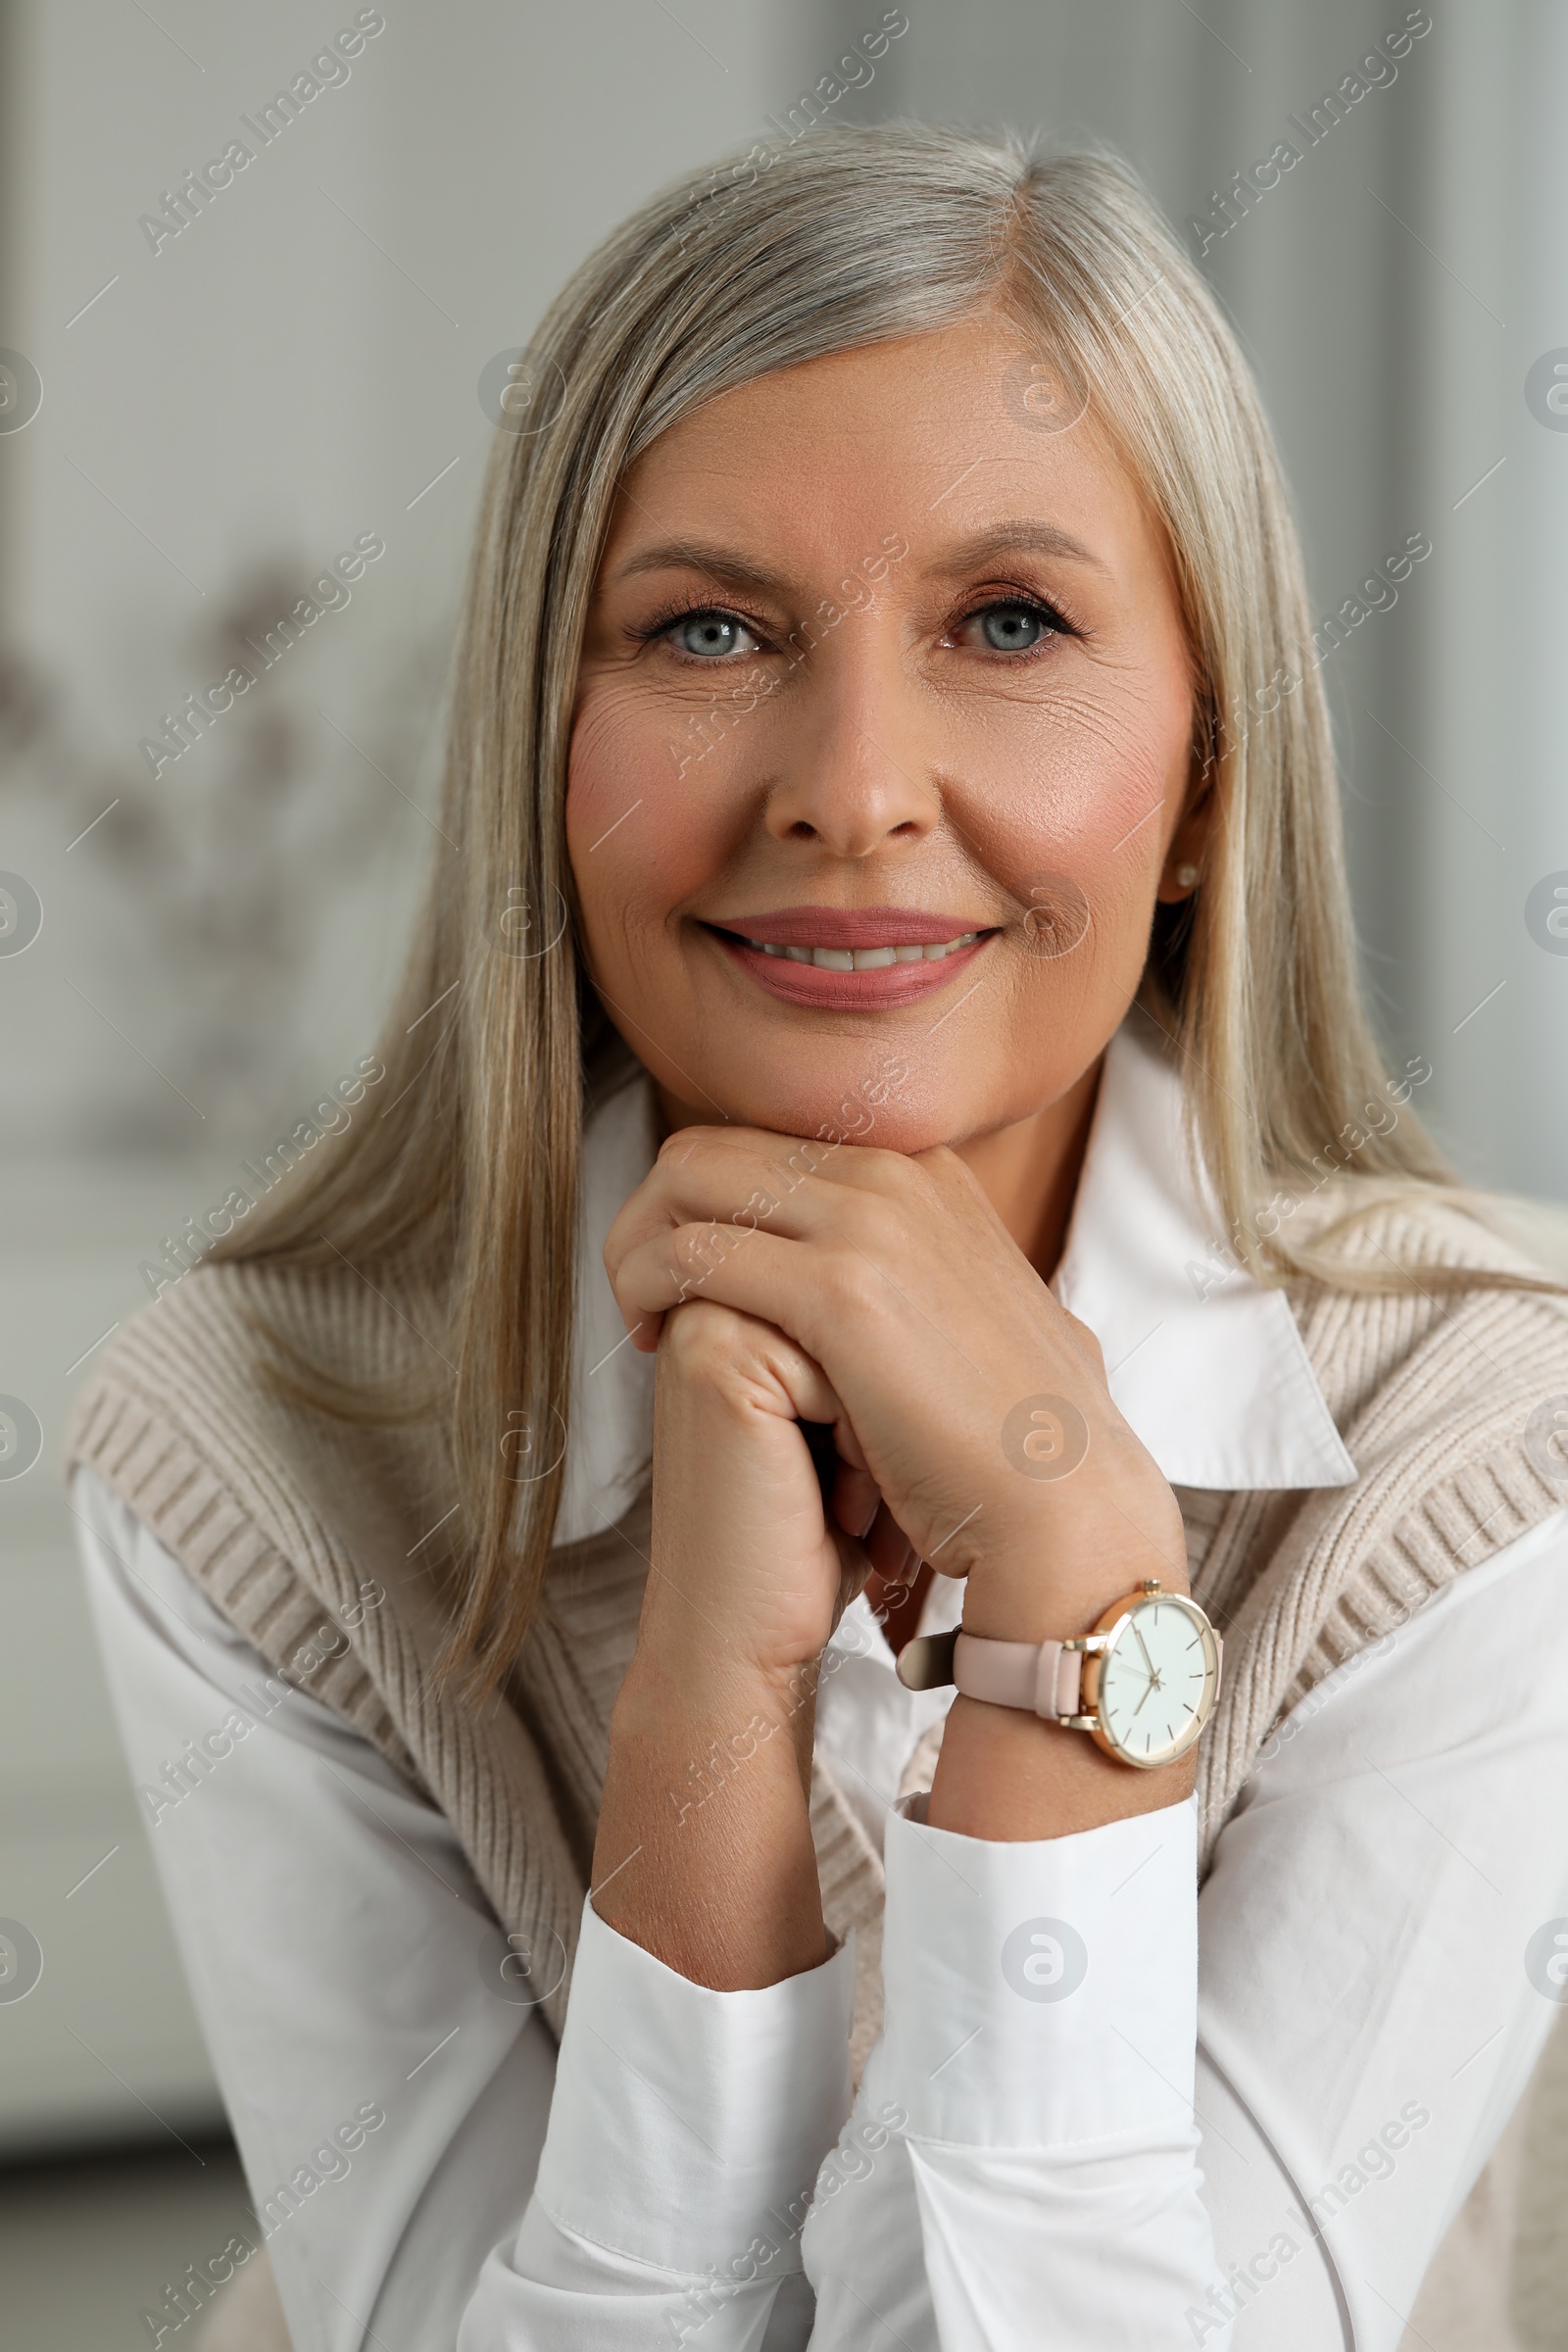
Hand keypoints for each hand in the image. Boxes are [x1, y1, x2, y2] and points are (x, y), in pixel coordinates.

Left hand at [604, 1124, 1189, 1662]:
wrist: (1067, 1509)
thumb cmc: (1014, 1447)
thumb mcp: (980, 1325)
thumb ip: (928, 1281)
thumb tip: (908, 1291)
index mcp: (925, 1177)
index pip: (767, 1148)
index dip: (709, 1206)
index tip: (691, 1280)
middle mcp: (898, 1176)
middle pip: (714, 1147)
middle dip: (655, 1213)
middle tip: (643, 1297)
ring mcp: (873, 1222)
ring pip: (688, 1180)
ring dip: (637, 1247)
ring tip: (638, 1322)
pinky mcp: (843, 1288)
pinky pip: (692, 1251)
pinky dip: (645, 1286)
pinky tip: (648, 1341)